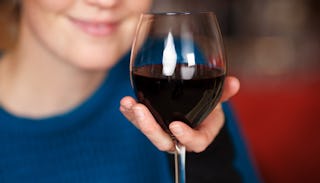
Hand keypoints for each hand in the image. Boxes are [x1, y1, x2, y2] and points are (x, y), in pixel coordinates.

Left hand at [120, 76, 239, 152]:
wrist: (194, 107)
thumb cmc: (206, 107)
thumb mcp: (216, 100)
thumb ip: (223, 92)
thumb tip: (234, 83)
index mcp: (198, 134)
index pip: (194, 143)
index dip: (186, 137)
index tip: (176, 125)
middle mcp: (178, 136)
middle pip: (164, 140)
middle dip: (151, 128)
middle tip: (141, 111)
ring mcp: (163, 129)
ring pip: (148, 130)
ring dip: (136, 118)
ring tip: (128, 103)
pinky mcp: (151, 121)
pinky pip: (138, 120)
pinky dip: (130, 112)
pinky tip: (124, 102)